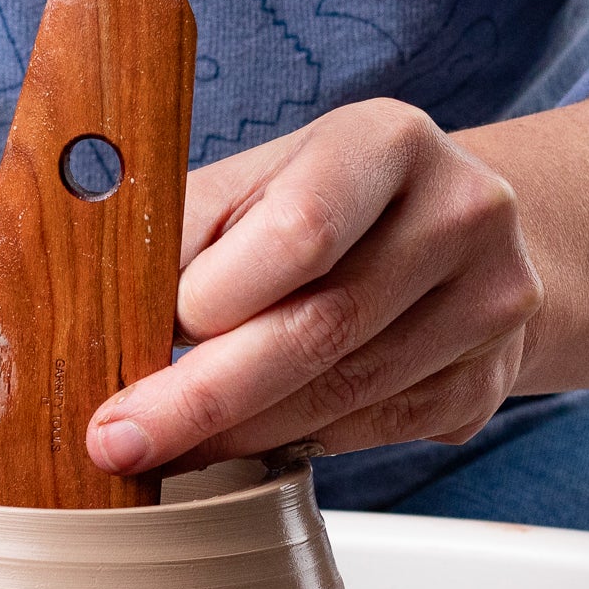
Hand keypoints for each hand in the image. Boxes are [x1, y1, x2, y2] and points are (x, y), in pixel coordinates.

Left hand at [86, 98, 542, 473]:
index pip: (301, 233)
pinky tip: (250, 436)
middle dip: (202, 399)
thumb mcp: (256, 183)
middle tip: (121, 440)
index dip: (212, 300)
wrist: (456, 231)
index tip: (146, 340)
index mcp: (387, 143)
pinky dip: (296, 442)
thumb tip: (98, 306)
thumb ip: (186, 231)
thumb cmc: (326, 202)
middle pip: (319, 331)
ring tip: (168, 446)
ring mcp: (490, 305)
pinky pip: (370, 432)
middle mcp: (460, 215)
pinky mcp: (487, 382)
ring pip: (340, 399)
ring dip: (238, 435)